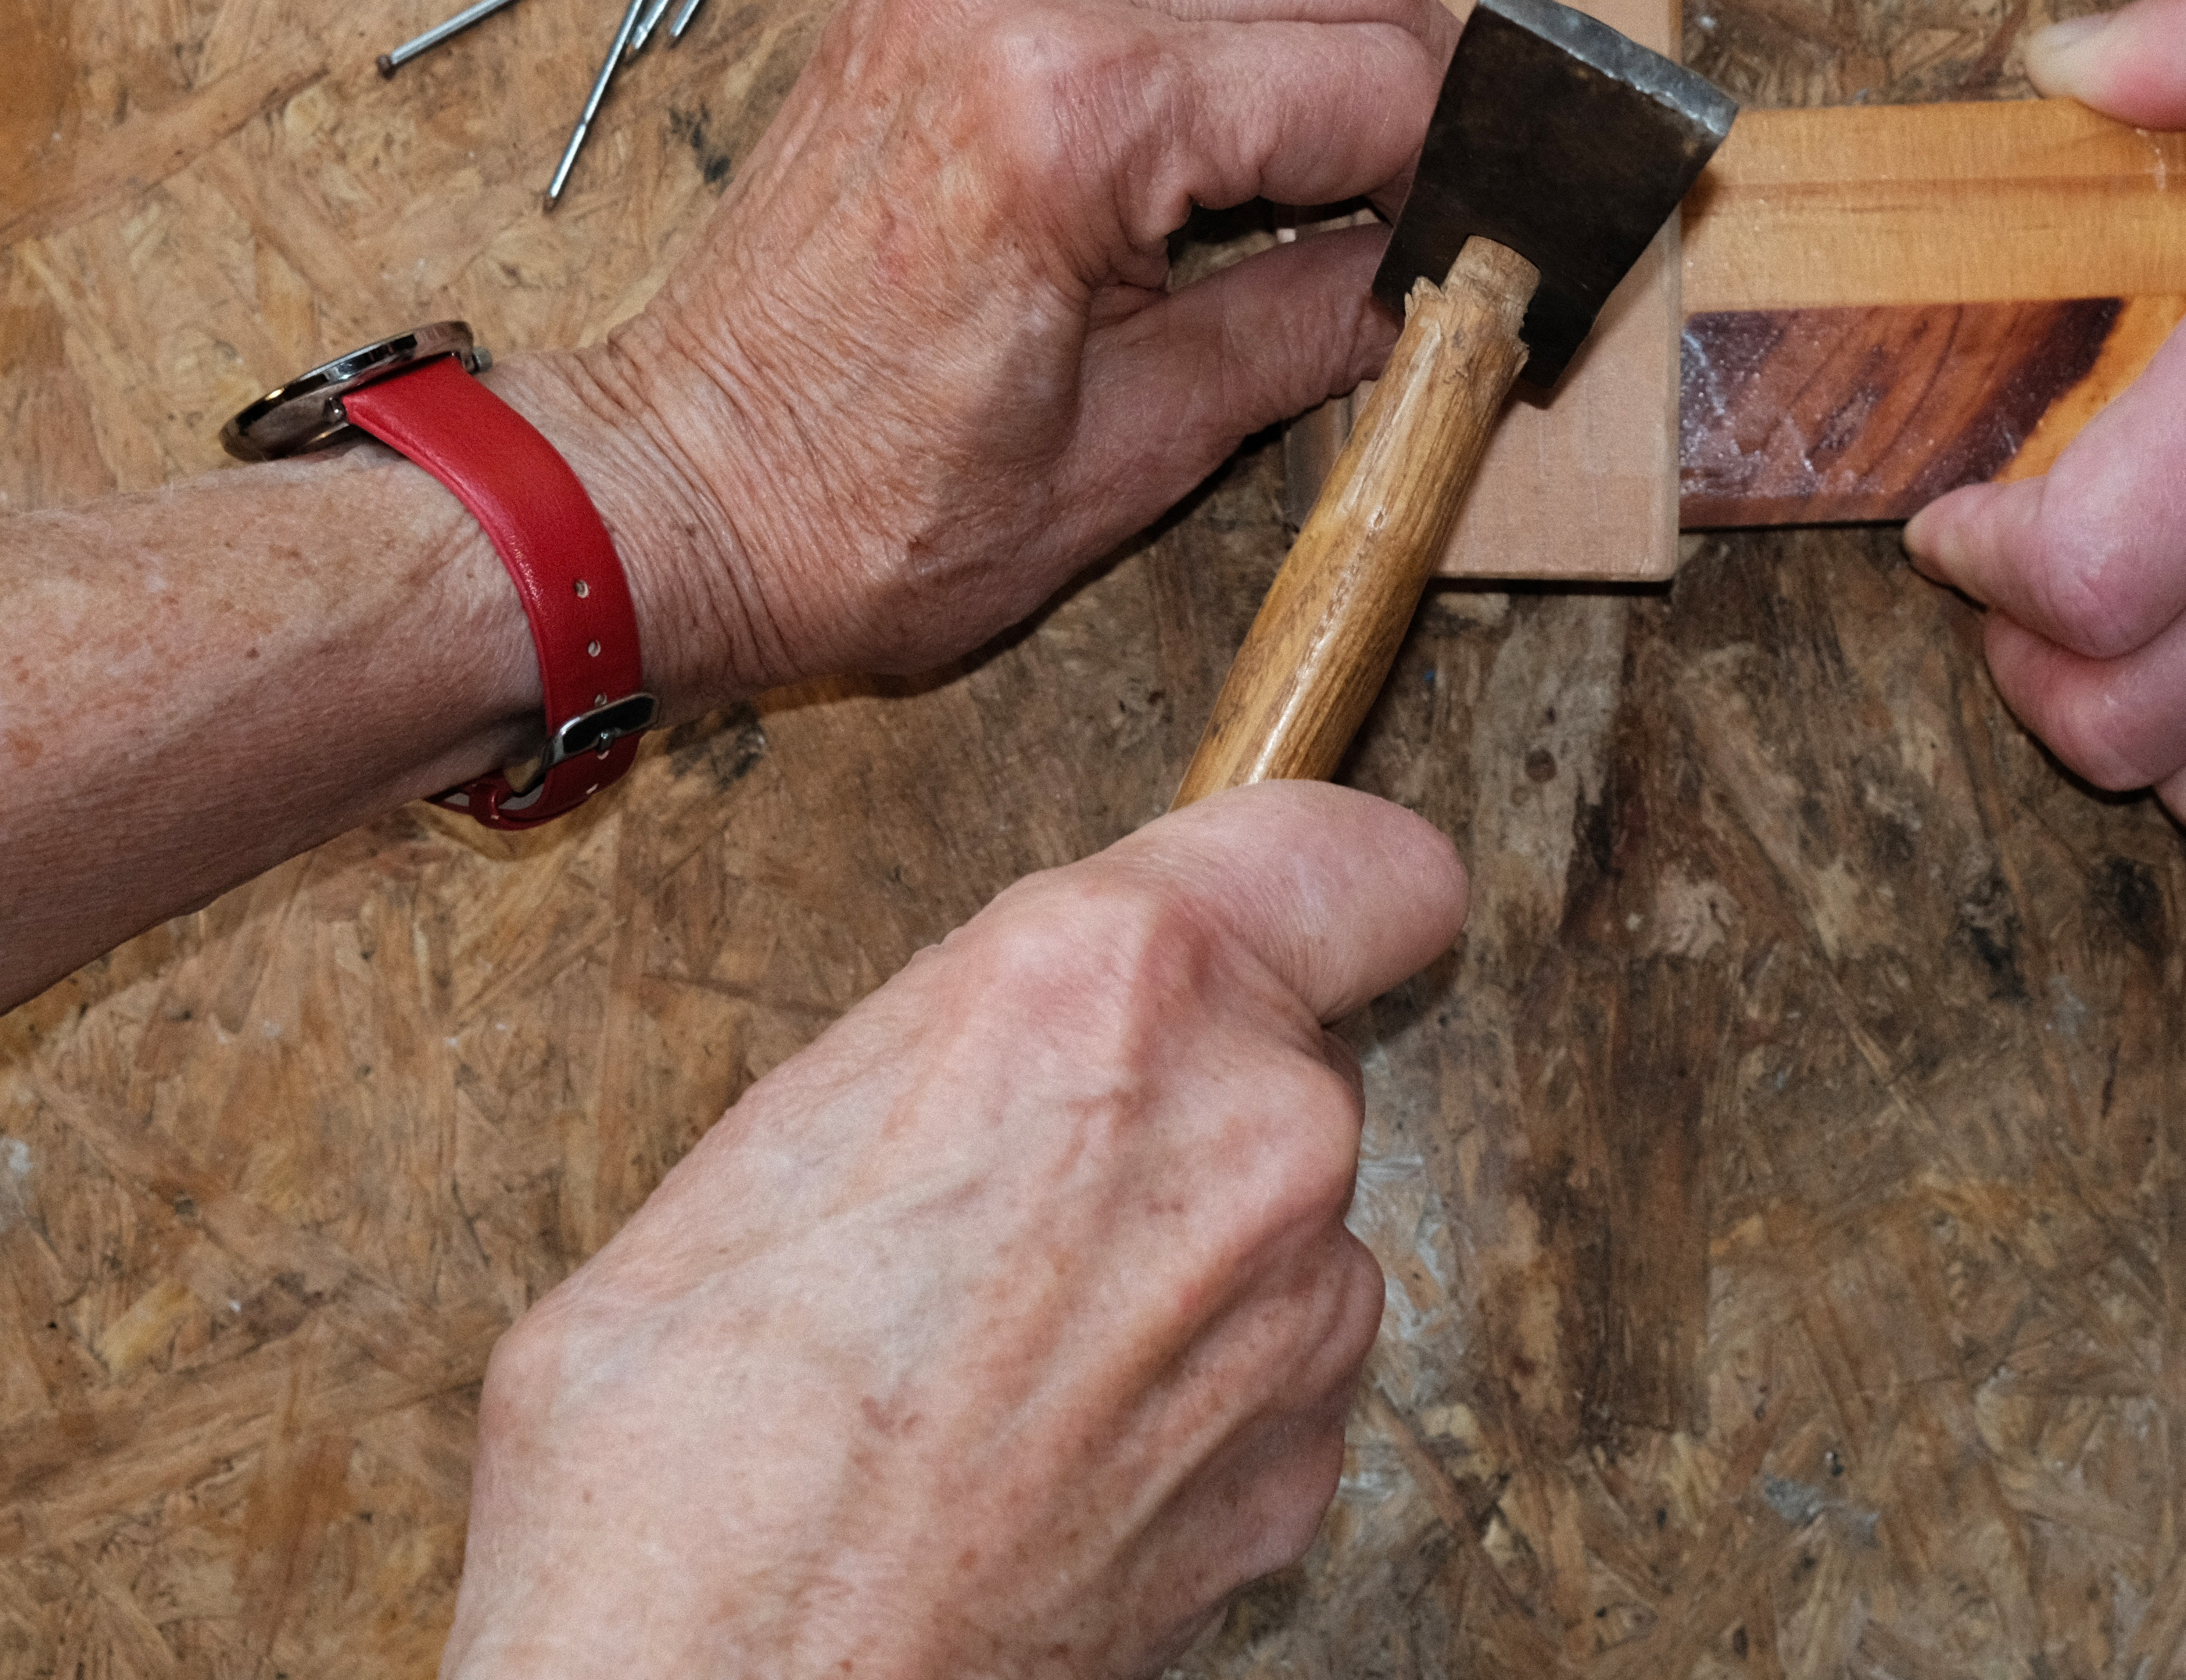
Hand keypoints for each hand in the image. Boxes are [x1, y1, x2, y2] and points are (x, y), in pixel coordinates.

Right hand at [445, 784, 1464, 1679]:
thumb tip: (1033, 1028)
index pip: (1364, 860)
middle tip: (1033, 1170)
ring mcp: (1299, 1309)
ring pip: (1285, 1206)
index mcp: (1110, 984)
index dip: (1324, 888)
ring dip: (1187, 1241)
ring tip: (1006, 1334)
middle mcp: (1252, 1125)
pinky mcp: (1304, 1466)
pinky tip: (1049, 1440)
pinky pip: (1277, 1360)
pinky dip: (1194, 1384)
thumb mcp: (780, 1127)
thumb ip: (969, 1032)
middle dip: (1192, 1083)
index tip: (1292, 913)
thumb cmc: (681, 1451)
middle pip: (1298, 1040)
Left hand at [534, 0, 1582, 706]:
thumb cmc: (865, 508)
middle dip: (1437, 44)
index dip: (1461, 162)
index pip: (1364, 90)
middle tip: (1498, 128)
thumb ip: (1307, 329)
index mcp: (1078, 121)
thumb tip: (1441, 275)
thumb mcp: (1132, 455)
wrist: (667, 491)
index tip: (1501, 224)